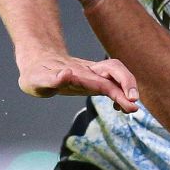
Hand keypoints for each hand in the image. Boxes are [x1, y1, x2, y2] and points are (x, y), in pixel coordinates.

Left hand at [18, 54, 139, 111]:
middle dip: (128, 84)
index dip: (119, 89)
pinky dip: (120, 92)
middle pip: (116, 70)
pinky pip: (112, 81)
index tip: (130, 102)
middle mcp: (88, 71)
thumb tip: (68, 74)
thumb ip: (51, 79)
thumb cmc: (34, 74)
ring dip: (127, 87)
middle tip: (134, 105)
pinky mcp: (93, 78)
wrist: (36, 61)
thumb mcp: (36, 80)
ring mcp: (92, 73)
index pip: (103, 80)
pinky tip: (120, 106)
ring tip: (131, 108)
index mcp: (78, 73)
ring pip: (116, 74)